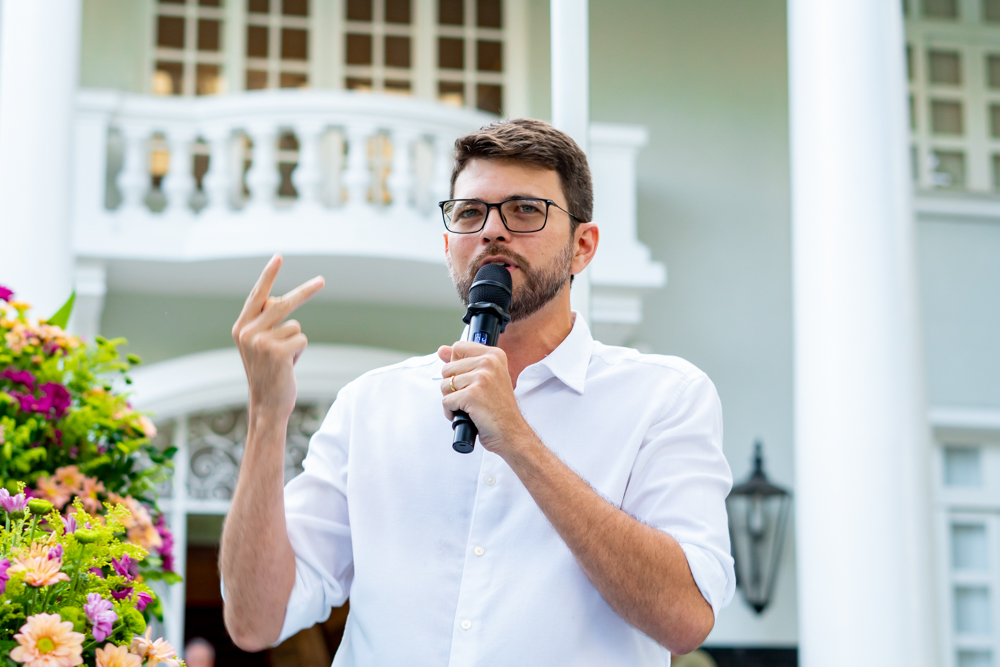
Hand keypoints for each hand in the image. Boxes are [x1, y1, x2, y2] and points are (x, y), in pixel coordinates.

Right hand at [232, 255, 324, 419]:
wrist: (266, 404)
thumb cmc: (269, 373)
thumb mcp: (261, 344)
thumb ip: (267, 322)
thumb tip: (284, 299)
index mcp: (241, 327)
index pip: (257, 295)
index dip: (269, 275)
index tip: (279, 257)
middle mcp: (247, 332)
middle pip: (282, 302)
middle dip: (305, 291)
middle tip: (322, 281)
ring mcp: (260, 341)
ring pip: (295, 325)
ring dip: (296, 341)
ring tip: (285, 359)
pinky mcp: (276, 351)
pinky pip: (301, 338)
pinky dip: (300, 351)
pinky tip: (288, 365)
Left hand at [438, 342, 528, 454]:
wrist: (511, 432)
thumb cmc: (499, 408)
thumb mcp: (486, 378)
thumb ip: (463, 361)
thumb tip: (442, 350)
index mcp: (494, 355)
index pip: (458, 348)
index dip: (457, 367)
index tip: (468, 380)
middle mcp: (489, 362)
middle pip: (447, 368)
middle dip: (453, 386)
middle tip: (472, 397)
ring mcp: (481, 378)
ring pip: (444, 385)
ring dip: (452, 400)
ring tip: (470, 406)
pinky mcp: (472, 395)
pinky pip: (446, 401)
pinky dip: (451, 412)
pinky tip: (466, 415)